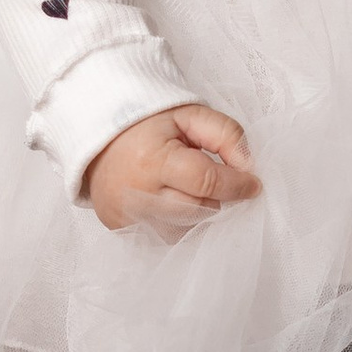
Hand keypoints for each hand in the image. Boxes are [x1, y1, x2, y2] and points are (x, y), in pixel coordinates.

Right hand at [84, 101, 260, 234]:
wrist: (97, 135)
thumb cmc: (146, 123)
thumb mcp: (190, 115)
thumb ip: (226, 135)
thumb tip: (248, 168)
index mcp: (152, 160)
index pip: (207, 183)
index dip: (237, 185)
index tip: (253, 185)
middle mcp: (136, 194)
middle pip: (199, 210)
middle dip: (216, 197)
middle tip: (212, 178)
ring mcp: (125, 216)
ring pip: (184, 230)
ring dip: (197, 212)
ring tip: (185, 187)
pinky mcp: (119, 228)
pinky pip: (164, 236)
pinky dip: (177, 222)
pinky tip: (171, 200)